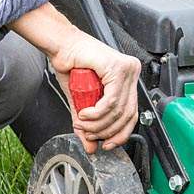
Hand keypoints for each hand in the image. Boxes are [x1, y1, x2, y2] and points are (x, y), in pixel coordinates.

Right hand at [8, 3, 140, 153]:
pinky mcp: (117, 67)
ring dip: (98, 124)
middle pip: (127, 114)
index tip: (106, 143)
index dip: (120, 134)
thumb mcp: (82, 102)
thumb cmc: (72, 65)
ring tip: (82, 124)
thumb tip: (91, 147)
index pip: (132, 113)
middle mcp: (131, 73)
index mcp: (127, 79)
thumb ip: (89, 124)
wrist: (61, 46)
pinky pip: (111, 100)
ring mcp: (127, 69)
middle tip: (88, 134)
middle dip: (106, 131)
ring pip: (118, 110)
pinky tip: (85, 115)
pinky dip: (97, 113)